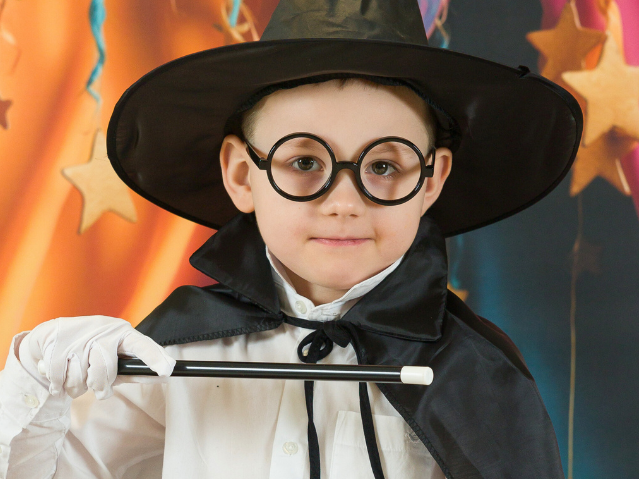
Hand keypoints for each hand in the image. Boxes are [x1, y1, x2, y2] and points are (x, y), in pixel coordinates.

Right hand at [17, 316, 174, 399]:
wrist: (51, 336)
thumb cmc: (91, 350)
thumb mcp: (114, 356)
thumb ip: (134, 369)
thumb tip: (164, 378)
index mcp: (122, 332)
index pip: (141, 345)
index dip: (154, 358)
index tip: (167, 370)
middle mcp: (103, 330)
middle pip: (104, 370)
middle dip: (99, 384)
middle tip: (97, 386)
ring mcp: (77, 336)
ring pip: (79, 378)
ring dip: (77, 386)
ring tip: (76, 374)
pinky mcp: (54, 343)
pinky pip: (59, 379)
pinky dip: (59, 384)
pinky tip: (60, 374)